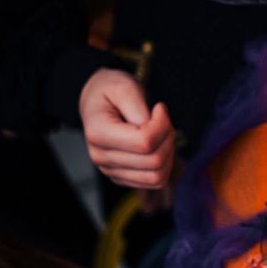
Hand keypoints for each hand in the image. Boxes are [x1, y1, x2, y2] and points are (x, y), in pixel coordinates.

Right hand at [79, 69, 174, 188]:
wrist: (99, 102)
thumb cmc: (112, 92)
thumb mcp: (124, 86)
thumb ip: (137, 106)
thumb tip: (150, 128)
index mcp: (98, 133)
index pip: (144, 142)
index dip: (162, 125)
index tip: (160, 108)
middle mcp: (100, 157)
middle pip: (154, 161)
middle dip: (168, 137)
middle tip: (163, 119)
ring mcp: (111, 171)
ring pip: (157, 177)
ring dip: (168, 153)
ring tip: (161, 133)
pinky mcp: (123, 177)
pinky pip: (156, 181)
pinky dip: (165, 164)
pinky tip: (158, 145)